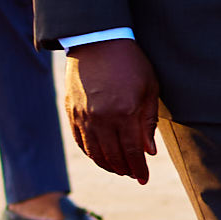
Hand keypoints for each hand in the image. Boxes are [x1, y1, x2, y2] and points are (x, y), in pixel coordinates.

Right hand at [61, 37, 160, 184]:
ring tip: (118, 168)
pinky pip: (80, 141)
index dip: (139, 168)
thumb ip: (148, 122)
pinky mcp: (71, 111)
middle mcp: (102, 118)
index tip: (144, 179)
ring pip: (94, 152)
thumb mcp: (149, 88)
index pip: (133, 151)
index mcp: (125, 112)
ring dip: (107, 164)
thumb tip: (149, 152)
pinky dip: (90, 153)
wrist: (97, 41)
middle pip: (113, 156)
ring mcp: (84, 116)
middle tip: (133, 174)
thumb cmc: (130, 63)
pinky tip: (100, 156)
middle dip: (125, 169)